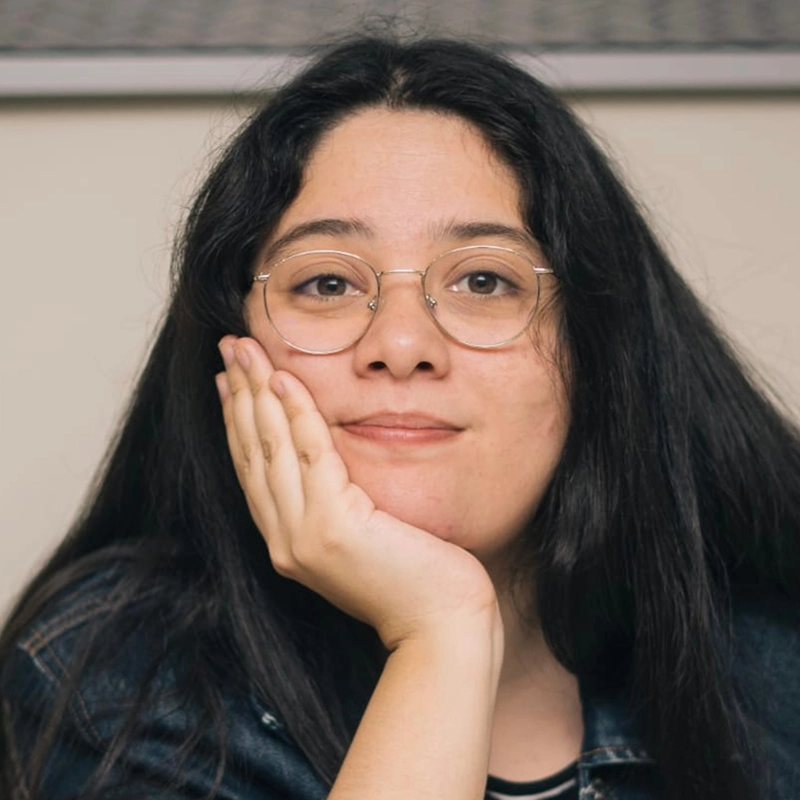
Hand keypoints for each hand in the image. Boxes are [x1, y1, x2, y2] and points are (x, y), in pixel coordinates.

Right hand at [216, 335, 500, 649]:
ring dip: (256, 393)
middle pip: (252, 452)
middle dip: (238, 394)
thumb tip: (330, 465)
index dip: (236, 420)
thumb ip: (336, 506)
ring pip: (272, 448)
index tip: (226, 380)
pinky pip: (310, 454)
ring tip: (245, 350)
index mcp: (289, 542)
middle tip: (228, 348)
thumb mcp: (362, 538)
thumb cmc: (413, 580)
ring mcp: (304, 536)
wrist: (441, 624)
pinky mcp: (333, 527)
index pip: (253, 469)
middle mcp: (285, 540)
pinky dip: (295, 414)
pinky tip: (285, 379)